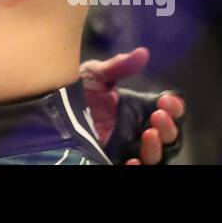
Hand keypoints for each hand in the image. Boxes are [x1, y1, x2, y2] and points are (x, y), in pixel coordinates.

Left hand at [79, 47, 184, 165]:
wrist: (47, 105)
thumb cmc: (72, 89)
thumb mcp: (94, 74)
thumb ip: (118, 66)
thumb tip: (143, 53)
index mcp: (136, 109)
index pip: (166, 111)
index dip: (174, 107)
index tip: (168, 100)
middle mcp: (135, 130)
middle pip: (165, 136)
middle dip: (168, 127)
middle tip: (159, 115)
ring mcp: (124, 147)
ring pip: (153, 156)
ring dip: (157, 147)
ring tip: (149, 133)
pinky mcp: (109, 159)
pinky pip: (131, 169)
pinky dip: (137, 167)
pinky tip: (132, 160)